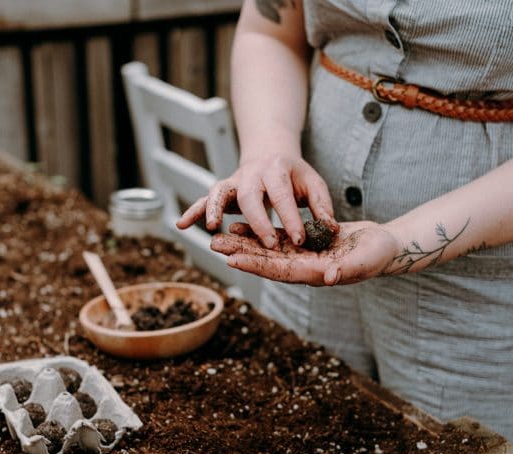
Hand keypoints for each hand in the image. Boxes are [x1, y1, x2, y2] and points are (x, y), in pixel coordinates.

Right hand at [176, 154, 338, 248]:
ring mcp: (233, 181)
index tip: (299, 239)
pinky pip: (204, 199)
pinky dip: (193, 210)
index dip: (290, 217)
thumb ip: (322, 206)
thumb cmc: (294, 175)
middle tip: (266, 243)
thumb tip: (331, 229)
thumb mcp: (313, 184)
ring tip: (209, 227)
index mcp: (276, 170)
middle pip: (250, 196)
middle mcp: (251, 174)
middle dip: (257, 220)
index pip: (282, 195)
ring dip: (212, 209)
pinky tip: (181, 225)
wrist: (269, 152)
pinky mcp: (223, 190)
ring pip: (219, 192)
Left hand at [210, 221, 397, 285]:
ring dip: (243, 243)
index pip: (280, 271)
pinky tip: (240, 225)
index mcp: (314, 273)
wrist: (385, 246)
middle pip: (266, 261)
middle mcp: (303, 267)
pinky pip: (276, 237)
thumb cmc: (378, 255)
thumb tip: (329, 278)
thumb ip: (347, 270)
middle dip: (240, 253)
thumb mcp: (365, 261)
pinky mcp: (304, 242)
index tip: (233, 260)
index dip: (257, 266)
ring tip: (219, 236)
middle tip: (214, 245)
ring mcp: (302, 256)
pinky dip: (258, 233)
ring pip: (267, 249)